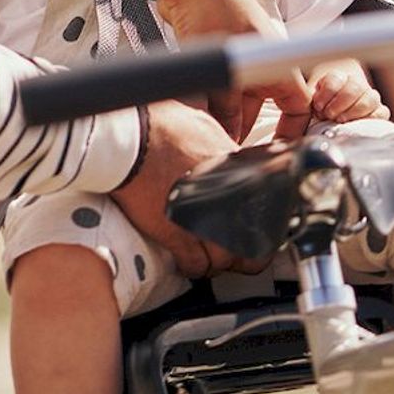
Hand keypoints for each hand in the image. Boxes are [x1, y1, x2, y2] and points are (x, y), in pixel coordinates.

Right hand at [111, 100, 240, 276]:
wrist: (131, 139)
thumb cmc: (159, 125)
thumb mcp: (203, 126)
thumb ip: (219, 146)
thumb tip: (223, 153)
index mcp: (235, 173)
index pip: (263, 210)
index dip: (256, 223)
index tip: (250, 228)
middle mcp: (226, 202)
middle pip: (249, 244)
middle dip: (243, 252)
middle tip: (234, 252)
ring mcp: (203, 222)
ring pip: (223, 260)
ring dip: (216, 262)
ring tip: (207, 257)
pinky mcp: (177, 235)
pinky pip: (194, 265)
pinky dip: (191, 268)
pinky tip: (186, 263)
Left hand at [144, 0, 311, 141]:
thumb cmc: (215, 9)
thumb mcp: (224, 69)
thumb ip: (227, 109)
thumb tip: (227, 135)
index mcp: (279, 65)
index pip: (299, 107)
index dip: (292, 131)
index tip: (276, 152)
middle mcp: (264, 63)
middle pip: (263, 108)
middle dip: (245, 128)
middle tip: (226, 147)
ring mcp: (242, 59)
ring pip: (238, 98)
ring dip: (224, 114)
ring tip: (205, 130)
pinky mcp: (220, 54)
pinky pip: (221, 85)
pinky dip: (211, 99)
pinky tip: (195, 109)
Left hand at [310, 63, 388, 124]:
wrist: (334, 110)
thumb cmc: (322, 106)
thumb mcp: (313, 101)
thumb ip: (313, 102)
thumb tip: (316, 110)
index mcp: (337, 77)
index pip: (336, 78)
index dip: (327, 92)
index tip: (318, 105)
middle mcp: (356, 83)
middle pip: (355, 86)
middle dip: (341, 102)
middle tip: (329, 114)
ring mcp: (369, 96)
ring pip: (370, 98)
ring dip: (354, 110)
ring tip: (340, 119)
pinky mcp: (379, 110)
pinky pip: (382, 112)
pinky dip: (371, 118)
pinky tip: (356, 123)